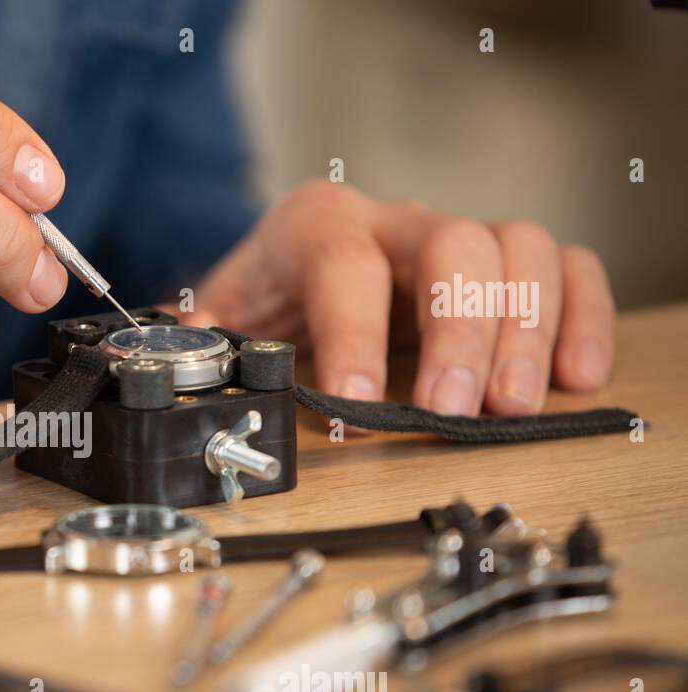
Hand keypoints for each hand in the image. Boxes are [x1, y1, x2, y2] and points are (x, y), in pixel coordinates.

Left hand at [188, 181, 614, 415]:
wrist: (299, 270)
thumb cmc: (267, 300)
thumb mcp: (224, 318)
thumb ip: (205, 343)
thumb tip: (172, 375)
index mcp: (315, 227)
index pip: (342, 265)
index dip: (353, 333)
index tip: (356, 404)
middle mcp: (392, 220)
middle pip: (451, 245)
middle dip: (459, 330)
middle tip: (457, 409)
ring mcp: (454, 235)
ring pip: (517, 248)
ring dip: (525, 329)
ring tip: (514, 404)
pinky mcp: (503, 263)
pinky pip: (565, 266)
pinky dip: (580, 316)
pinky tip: (576, 376)